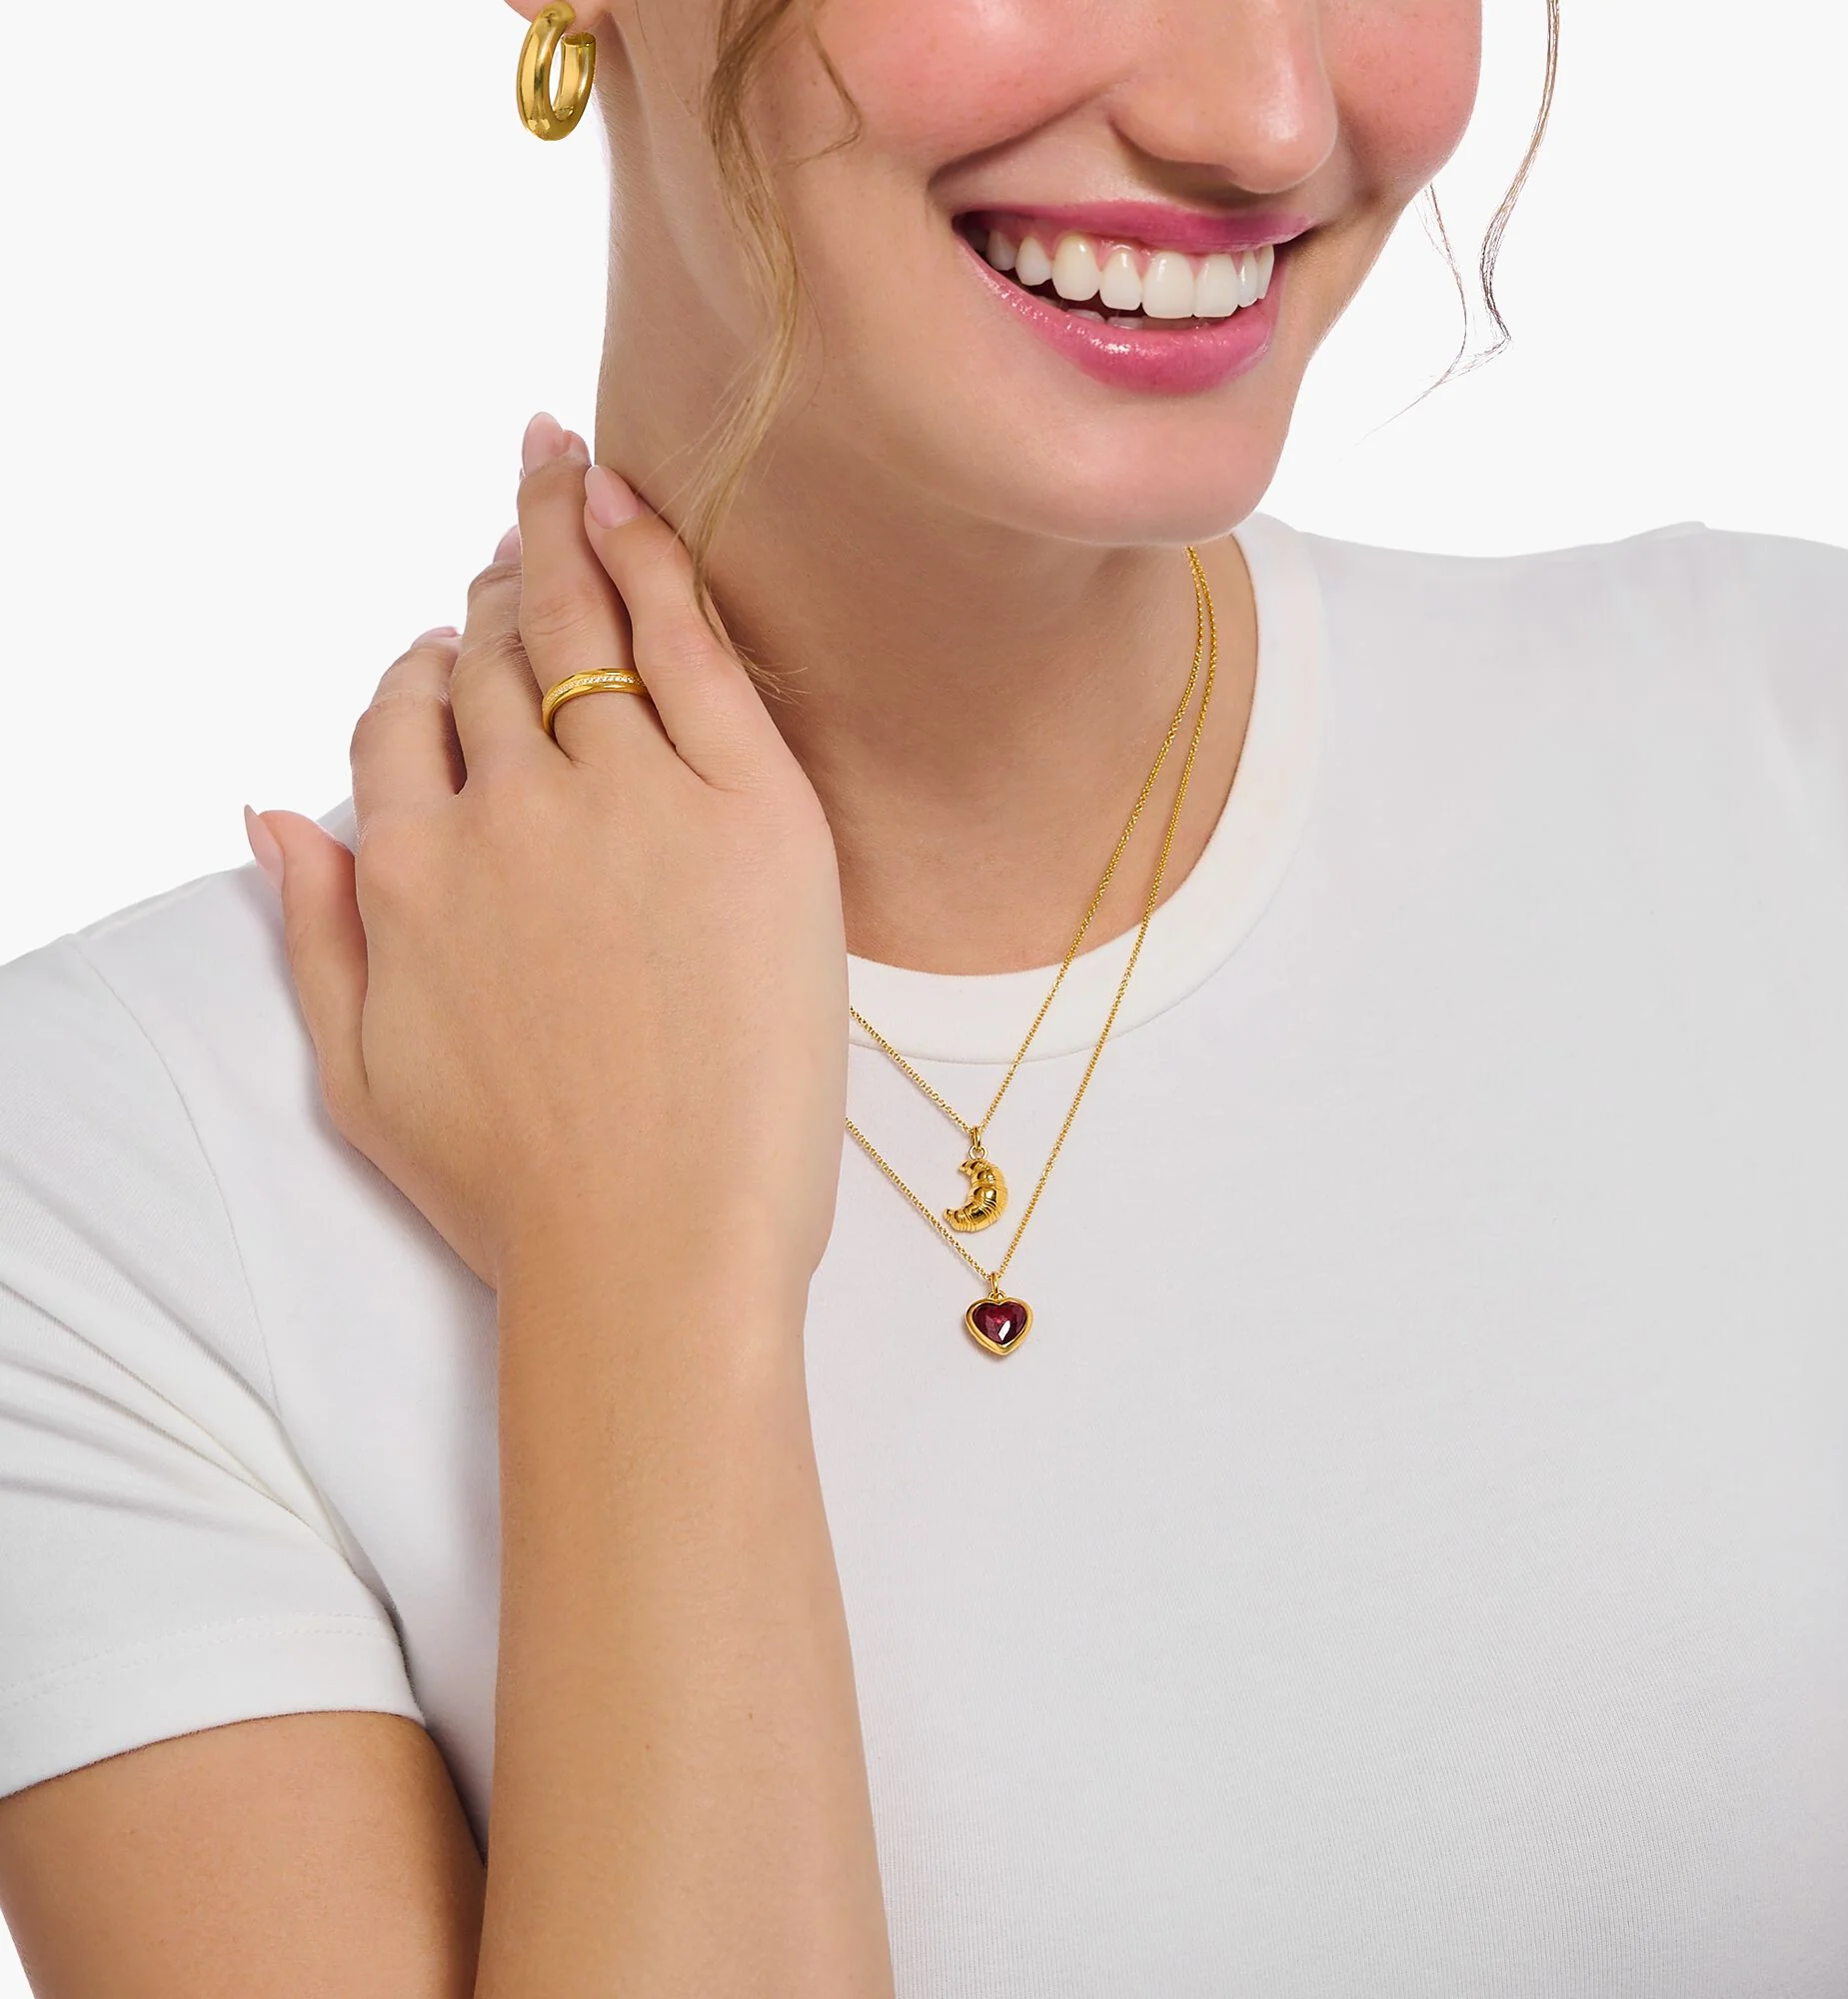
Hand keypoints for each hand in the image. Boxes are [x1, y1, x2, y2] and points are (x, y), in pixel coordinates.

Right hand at [249, 415, 848, 1305]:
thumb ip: (309, 931)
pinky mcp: (747, 810)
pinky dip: (651, 558)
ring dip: (559, 540)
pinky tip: (630, 496)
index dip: (421, 667)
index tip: (447, 644)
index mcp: (410, 871)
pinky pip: (689, 645)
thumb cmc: (519, 1191)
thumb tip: (269, 810)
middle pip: (484, 659)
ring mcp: (627, 800)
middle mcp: (504, 813)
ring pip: (575, 632)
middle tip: (518, 518)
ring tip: (562, 471)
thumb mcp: (360, 1072)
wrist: (657, 1253)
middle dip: (492, 583)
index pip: (398, 719)